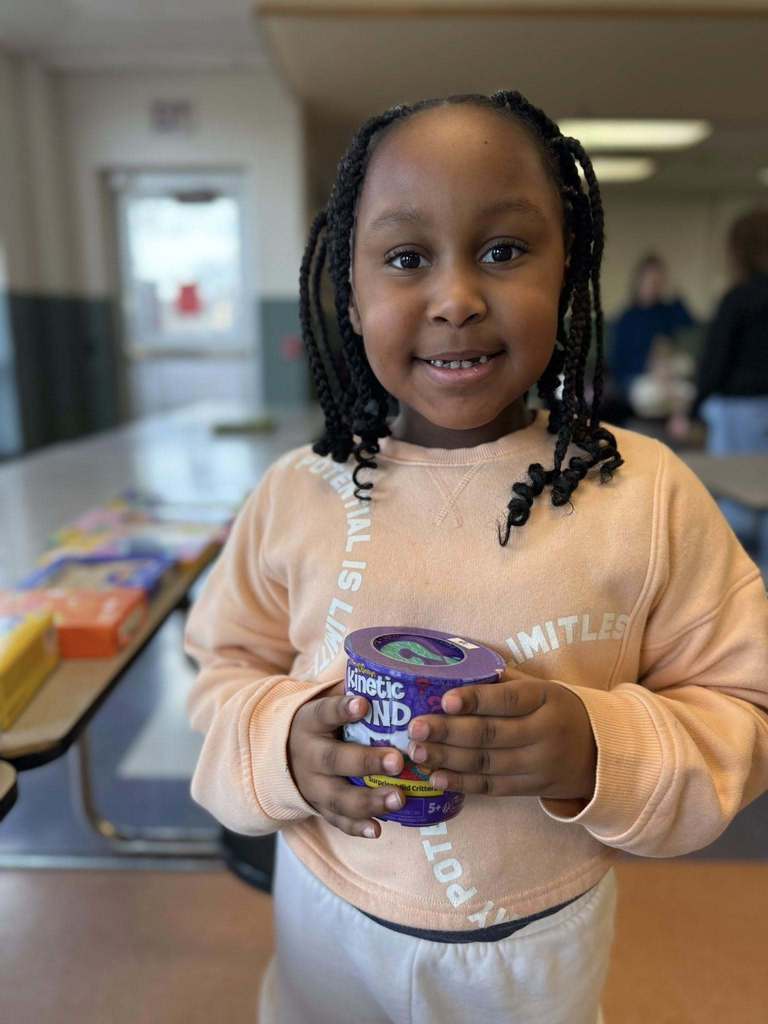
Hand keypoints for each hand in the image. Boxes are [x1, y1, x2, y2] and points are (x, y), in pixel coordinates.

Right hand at [288, 681, 405, 838]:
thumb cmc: (321, 723)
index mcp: (309, 722)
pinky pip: (337, 820)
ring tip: (398, 798)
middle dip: (366, 761)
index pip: (324, 713)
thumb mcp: (324, 703)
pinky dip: (356, 827)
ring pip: (338, 795)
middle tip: (397, 760)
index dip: (342, 709)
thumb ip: (351, 689)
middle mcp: (308, 755)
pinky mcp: (319, 807)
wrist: (282, 755)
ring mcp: (313, 785)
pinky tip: (378, 829)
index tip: (363, 703)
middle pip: (334, 759)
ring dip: (369, 800)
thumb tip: (393, 667)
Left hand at [407, 674, 596, 801]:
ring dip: (447, 758)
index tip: (445, 699)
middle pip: (491, 735)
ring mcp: (539, 764)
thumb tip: (458, 668)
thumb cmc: (558, 710)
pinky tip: (436, 777)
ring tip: (417, 751)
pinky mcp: (532, 789)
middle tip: (415, 727)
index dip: (477, 700)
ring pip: (487, 763)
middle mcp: (544, 733)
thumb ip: (505, 680)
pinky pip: (493, 788)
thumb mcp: (543, 688)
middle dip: (449, 732)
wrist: (601, 753)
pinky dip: (462, 783)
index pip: (509, 699)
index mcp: (546, 699)